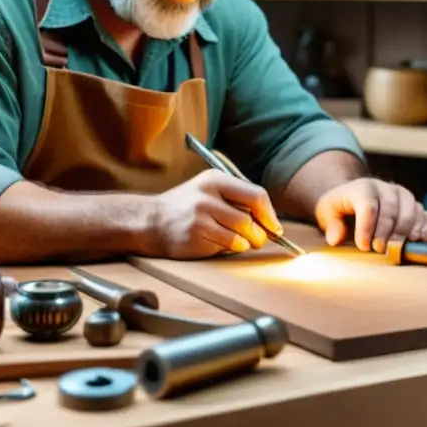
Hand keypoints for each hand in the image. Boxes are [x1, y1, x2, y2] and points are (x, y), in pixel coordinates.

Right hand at [147, 170, 282, 258]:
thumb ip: (237, 199)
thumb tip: (270, 220)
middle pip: (250, 217)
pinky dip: (234, 247)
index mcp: (216, 179)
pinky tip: (224, 244)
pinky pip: (228, 244)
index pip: (256, 194)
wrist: (151, 220)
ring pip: (242, 233)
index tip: (274, 227)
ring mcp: (201, 214)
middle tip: (259, 239)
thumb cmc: (187, 207)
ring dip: (248, 242)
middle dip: (261, 233)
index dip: (270, 214)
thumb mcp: (209, 190)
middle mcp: (208, 194)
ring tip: (242, 242)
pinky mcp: (196, 234)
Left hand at [314, 178, 426, 253]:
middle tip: (380, 249)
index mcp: (361, 187)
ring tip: (400, 247)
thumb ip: (331, 224)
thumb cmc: (341, 208)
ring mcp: (401, 194)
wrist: (355, 198)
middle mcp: (384, 187)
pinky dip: (422, 226)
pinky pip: (422, 213)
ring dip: (407, 230)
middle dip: (387, 231)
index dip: (367, 227)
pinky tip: (418, 239)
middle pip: (391, 207)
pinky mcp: (413, 203)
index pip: (367, 205)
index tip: (363, 246)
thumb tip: (335, 238)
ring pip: (410, 208)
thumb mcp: (327, 212)